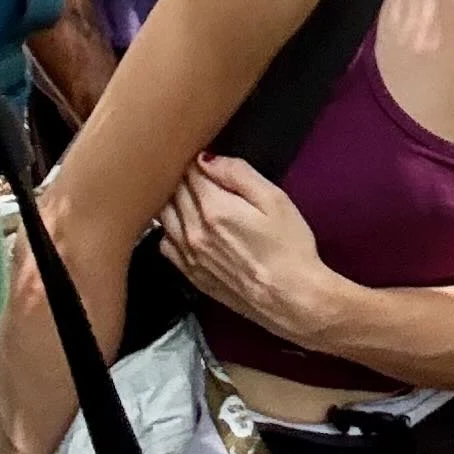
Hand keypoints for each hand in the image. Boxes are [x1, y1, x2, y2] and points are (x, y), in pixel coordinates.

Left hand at [158, 154, 336, 345]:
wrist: (290, 298)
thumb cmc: (289, 247)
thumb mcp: (275, 200)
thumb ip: (239, 174)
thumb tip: (207, 159)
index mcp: (214, 208)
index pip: (190, 172)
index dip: (196, 159)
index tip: (205, 156)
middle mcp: (193, 231)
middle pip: (173, 192)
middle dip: (182, 176)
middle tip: (196, 170)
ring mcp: (188, 255)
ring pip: (163, 217)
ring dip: (172, 201)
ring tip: (188, 194)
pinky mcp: (190, 274)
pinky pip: (165, 244)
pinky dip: (169, 228)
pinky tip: (184, 225)